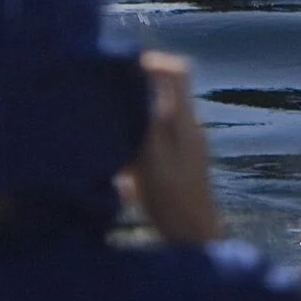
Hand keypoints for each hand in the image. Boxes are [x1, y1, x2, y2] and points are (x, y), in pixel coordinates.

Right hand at [123, 52, 223, 245]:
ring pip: (159, 115)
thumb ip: (144, 122)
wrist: (193, 238)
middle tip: (108, 99)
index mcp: (186, 121)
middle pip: (166, 91)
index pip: (178, 71)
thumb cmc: (171, 200)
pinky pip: (158, 138)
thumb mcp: (150, 159)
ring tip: (110, 133)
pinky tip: (121, 167)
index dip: (152, 62)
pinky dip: (138, 142)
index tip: (123, 68)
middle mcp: (190, 127)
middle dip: (137, 90)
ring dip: (135, 118)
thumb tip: (135, 88)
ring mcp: (188, 145)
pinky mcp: (181, 162)